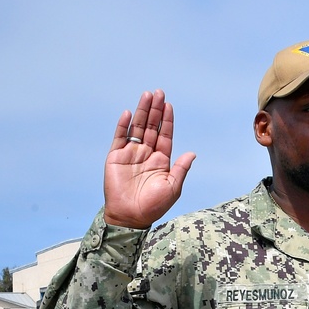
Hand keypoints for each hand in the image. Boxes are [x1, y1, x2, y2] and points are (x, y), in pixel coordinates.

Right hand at [103, 90, 195, 228]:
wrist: (131, 216)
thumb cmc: (154, 205)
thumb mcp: (173, 187)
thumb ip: (181, 168)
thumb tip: (192, 153)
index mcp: (161, 160)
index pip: (165, 135)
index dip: (167, 120)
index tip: (169, 105)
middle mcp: (147, 154)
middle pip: (151, 127)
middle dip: (155, 110)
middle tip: (158, 92)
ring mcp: (131, 154)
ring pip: (137, 128)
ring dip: (141, 112)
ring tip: (146, 96)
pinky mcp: (116, 157)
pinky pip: (120, 138)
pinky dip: (123, 125)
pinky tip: (128, 113)